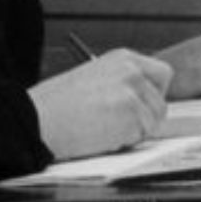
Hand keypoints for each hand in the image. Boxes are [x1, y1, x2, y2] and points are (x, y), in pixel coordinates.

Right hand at [28, 49, 173, 160]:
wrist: (38, 118)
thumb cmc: (57, 103)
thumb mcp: (94, 77)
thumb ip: (121, 83)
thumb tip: (144, 100)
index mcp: (123, 58)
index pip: (162, 74)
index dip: (154, 95)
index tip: (144, 106)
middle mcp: (132, 71)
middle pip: (160, 103)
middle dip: (145, 119)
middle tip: (119, 125)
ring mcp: (133, 93)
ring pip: (152, 123)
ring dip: (133, 132)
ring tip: (103, 128)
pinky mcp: (131, 115)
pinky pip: (140, 137)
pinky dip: (124, 142)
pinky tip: (101, 135)